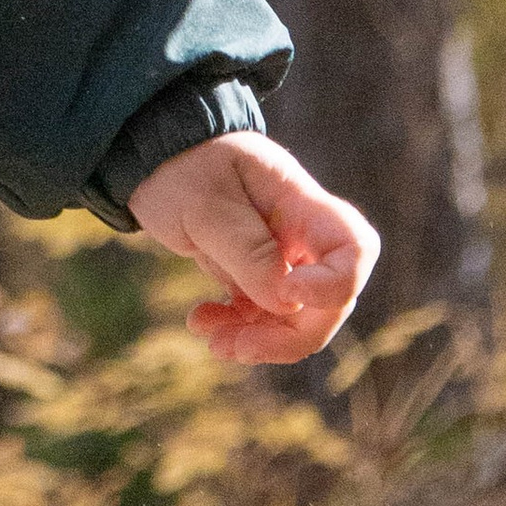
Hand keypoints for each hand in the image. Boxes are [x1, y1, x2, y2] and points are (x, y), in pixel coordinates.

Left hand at [127, 131, 377, 364]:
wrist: (150, 158)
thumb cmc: (179, 164)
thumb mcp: (205, 202)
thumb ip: (248, 250)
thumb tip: (287, 304)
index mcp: (299, 204)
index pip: (355, 248)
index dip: (335, 284)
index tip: (288, 293)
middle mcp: (300, 234)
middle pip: (329, 301)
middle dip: (291, 334)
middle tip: (239, 346)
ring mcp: (279, 257)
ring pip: (295, 319)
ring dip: (260, 340)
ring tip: (213, 341)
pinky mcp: (253, 274)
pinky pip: (262, 317)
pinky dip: (237, 329)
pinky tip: (201, 322)